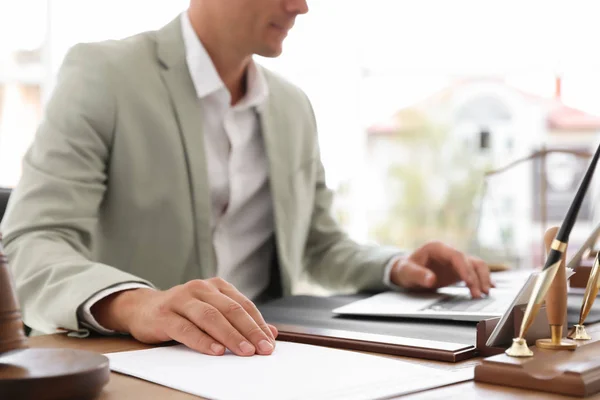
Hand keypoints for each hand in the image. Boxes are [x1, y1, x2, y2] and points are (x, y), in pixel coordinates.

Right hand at [91, 278, 277, 356]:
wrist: (143, 308)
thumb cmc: (184, 312)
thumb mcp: (212, 312)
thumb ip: (239, 320)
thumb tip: (271, 333)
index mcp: (216, 286)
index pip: (243, 305)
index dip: (258, 324)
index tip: (269, 343)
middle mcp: (200, 288)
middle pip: (230, 310)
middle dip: (249, 331)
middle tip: (262, 349)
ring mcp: (181, 300)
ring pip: (210, 317)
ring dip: (230, 336)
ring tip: (244, 351)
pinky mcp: (164, 315)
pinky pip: (186, 329)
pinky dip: (203, 341)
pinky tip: (216, 351)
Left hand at [390, 241, 493, 297]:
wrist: (406, 271)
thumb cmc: (405, 269)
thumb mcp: (406, 272)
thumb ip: (418, 275)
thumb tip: (431, 280)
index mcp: (437, 248)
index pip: (456, 256)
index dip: (465, 269)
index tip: (470, 283)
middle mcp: (449, 252)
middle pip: (469, 261)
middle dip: (476, 277)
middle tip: (479, 294)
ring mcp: (455, 261)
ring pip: (476, 265)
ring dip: (482, 278)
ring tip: (485, 294)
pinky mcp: (458, 270)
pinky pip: (475, 272)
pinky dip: (482, 279)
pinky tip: (489, 288)